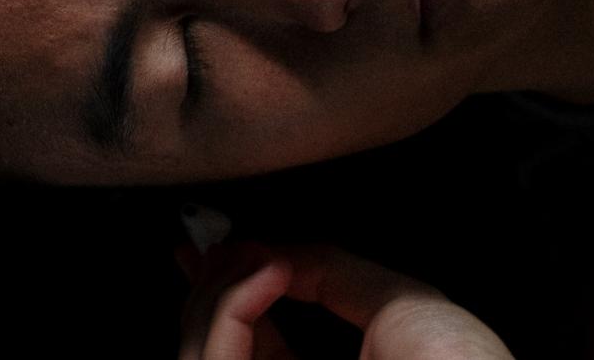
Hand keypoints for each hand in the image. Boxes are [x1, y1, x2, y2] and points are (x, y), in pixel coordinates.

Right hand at [174, 238, 515, 359]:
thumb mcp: (397, 304)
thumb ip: (331, 271)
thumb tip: (270, 251)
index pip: (249, 346)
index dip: (221, 295)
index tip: (205, 251)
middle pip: (211, 349)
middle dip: (205, 286)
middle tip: (212, 246)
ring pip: (196, 356)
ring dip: (217, 290)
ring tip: (255, 258)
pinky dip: (231, 306)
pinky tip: (267, 273)